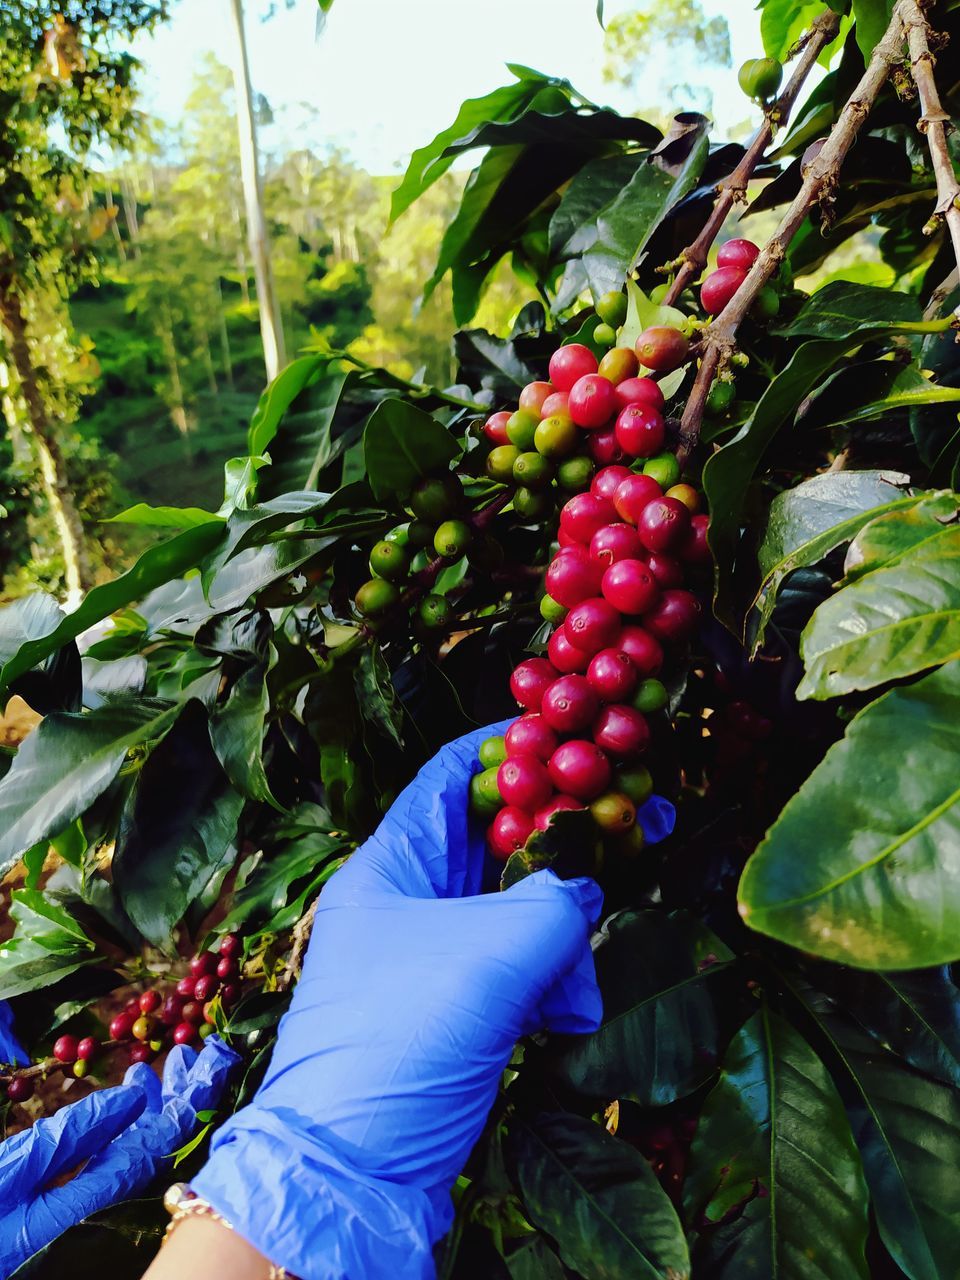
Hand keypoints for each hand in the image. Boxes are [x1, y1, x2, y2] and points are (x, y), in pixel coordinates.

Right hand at [0, 1036, 236, 1276]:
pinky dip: (132, 1118)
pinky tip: (135, 1090)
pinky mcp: (74, 1194)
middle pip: (161, 1142)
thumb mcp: (22, 1165)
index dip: (189, 1105)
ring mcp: (90, 1192)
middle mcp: (103, 1194)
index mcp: (96, 1191)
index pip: (160, 1144)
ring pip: (142, 1143)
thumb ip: (77, 1131)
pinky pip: (118, 1153)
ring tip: (174, 1059)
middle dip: (186, 1096)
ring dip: (161, 1100)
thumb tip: (134, 1097)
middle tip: (206, 1054)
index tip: (215, 1068)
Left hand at [190, 722, 607, 1279]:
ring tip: (574, 987)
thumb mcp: (492, 952)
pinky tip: (563, 1018)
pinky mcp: (458, 1004)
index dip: (502, 749)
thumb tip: (584, 884)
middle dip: (555, 856)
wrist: (358, 1167)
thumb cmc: (405, 1036)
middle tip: (618, 841)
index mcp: (390, 865)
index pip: (446, 778)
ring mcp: (432, 955)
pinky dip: (548, 985)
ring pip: (516, 913)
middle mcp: (407, 901)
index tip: (562, 738)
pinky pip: (518, 969)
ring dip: (559, 941)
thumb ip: (554, 900)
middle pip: (493, 846)